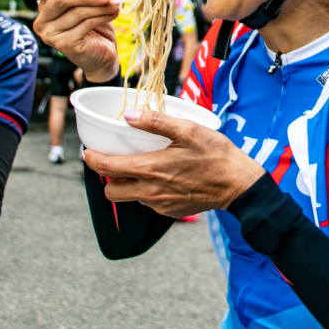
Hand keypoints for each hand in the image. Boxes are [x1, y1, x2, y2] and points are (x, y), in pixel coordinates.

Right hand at [33, 0, 120, 82]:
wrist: (102, 57)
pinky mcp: (64, 45)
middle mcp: (42, 22)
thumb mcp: (85, 4)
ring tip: (115, 4)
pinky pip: (86, 24)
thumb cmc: (93, 29)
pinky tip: (114, 13)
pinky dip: (103, 16)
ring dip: (100, 6)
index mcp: (44, 8)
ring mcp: (51, 35)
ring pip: (77, 12)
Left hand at [82, 110, 263, 217]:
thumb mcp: (188, 130)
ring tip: (142, 166)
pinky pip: (149, 203)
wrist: (239, 185)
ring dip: (128, 184)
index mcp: (151, 169)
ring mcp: (160, 205)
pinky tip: (164, 177)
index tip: (89, 151)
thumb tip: (129, 117)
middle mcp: (150, 192)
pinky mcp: (171, 212)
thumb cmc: (216, 154)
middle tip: (115, 160)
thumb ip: (156, 122)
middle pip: (111, 192)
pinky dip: (148, 191)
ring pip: (130, 198)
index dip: (92, 160)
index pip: (107, 169)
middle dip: (107, 177)